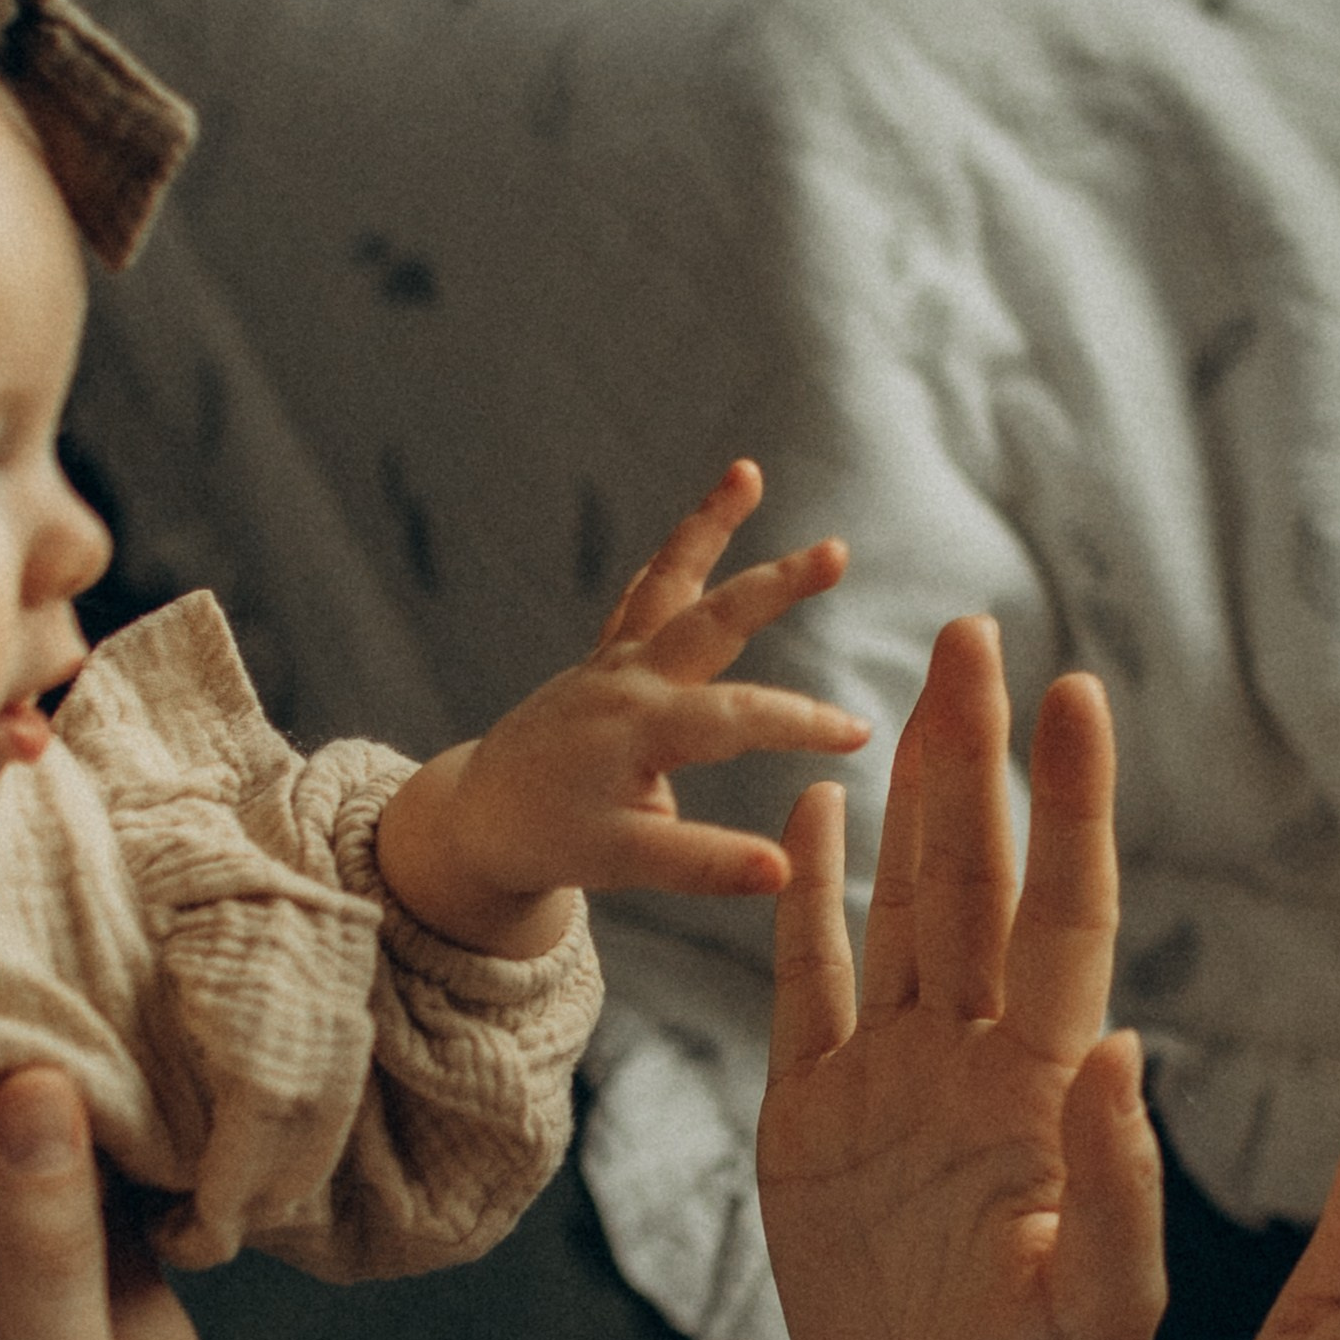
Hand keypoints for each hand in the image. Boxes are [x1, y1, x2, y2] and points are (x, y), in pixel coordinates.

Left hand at [372, 459, 871, 955]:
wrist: (477, 817)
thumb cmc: (550, 840)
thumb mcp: (625, 863)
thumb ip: (705, 864)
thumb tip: (785, 870)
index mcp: (637, 728)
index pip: (739, 716)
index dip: (803, 724)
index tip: (862, 733)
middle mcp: (627, 679)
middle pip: (711, 618)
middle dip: (777, 584)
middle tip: (837, 550)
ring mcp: (613, 659)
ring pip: (668, 581)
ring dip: (708, 525)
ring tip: (747, 470)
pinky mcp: (605, 657)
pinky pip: (645, 595)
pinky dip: (677, 557)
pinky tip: (707, 521)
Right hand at [759, 619, 1339, 1339]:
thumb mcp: (1100, 1321)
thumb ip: (1115, 1197)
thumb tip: (1118, 1050)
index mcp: (1046, 1092)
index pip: (1064, 913)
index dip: (1069, 804)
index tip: (1078, 697)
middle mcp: (971, 1062)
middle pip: (975, 876)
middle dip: (975, 755)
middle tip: (977, 634)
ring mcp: (890, 1085)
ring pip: (900, 908)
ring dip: (909, 800)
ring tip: (914, 689)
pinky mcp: (813, 1125)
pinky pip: (809, 988)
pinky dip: (812, 902)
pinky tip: (819, 820)